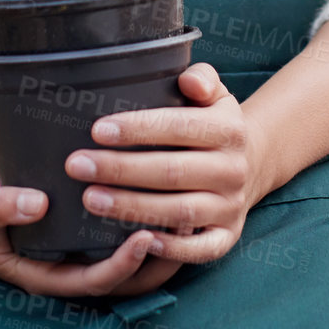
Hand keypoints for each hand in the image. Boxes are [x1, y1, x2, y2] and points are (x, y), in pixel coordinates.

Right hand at [0, 173, 179, 298]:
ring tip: (189, 213)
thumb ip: (1, 206)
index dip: (125, 264)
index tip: (147, 236)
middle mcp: (68, 269)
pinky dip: (143, 223)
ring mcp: (76, 254)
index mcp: (46, 275)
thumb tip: (36, 202)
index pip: (96, 280)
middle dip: (158, 258)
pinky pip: (119, 236)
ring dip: (159, 243)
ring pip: (129, 261)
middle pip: (126, 279)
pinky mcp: (80, 234)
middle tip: (186, 226)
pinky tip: (163, 196)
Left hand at [63, 62, 265, 264]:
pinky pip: (201, 250)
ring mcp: (231, 206)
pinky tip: (136, 240)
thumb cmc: (212, 122)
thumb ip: (202, 78)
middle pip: (172, 171)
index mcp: (229, 129)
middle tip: (77, 165)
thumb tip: (189, 81)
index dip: (138, 129)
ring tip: (90, 199)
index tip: (97, 130)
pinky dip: (171, 249)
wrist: (251, 163)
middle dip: (121, 169)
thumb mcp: (215, 93)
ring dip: (133, 207)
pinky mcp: (227, 236)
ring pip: (180, 211)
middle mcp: (233, 169)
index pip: (180, 127)